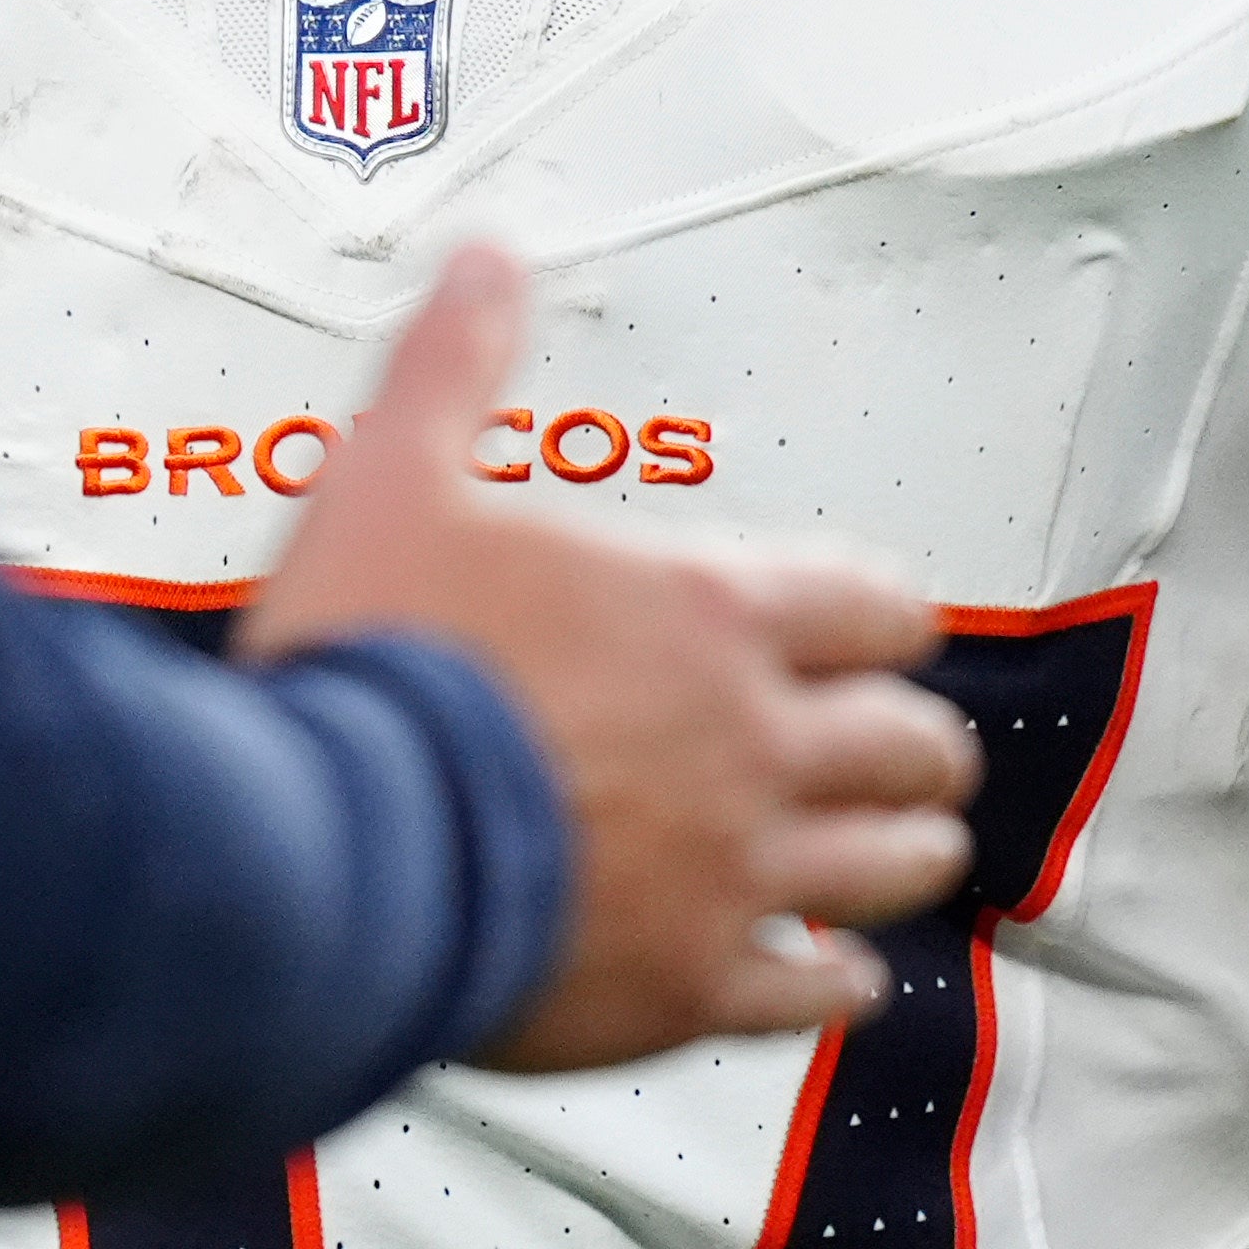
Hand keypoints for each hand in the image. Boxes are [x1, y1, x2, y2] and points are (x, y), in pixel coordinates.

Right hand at [244, 246, 974, 1067]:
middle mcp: (749, 741)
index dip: (888, 617)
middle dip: (916, 744)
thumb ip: (453, 367)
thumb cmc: (370, 666)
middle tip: (911, 749)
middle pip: (907, 742)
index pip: (867, 605)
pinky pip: (814, 988)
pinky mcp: (691, 984)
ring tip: (906, 852)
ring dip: (904, 853)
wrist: (333, 850)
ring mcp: (732, 872)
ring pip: (888, 866)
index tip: (887, 630)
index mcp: (702, 612)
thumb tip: (485, 260)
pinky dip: (836, 979)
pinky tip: (837, 975)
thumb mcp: (393, 477)